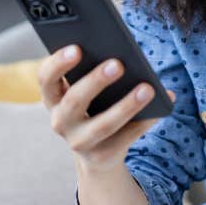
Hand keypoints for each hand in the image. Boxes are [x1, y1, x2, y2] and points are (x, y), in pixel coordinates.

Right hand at [37, 45, 174, 170]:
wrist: (97, 151)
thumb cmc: (94, 106)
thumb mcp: (86, 90)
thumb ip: (93, 71)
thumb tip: (124, 56)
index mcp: (53, 97)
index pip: (46, 79)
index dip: (58, 63)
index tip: (77, 48)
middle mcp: (60, 121)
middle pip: (74, 101)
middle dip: (96, 81)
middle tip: (118, 64)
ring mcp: (79, 142)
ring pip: (103, 124)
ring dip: (126, 106)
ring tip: (147, 88)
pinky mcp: (101, 156)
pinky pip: (126, 137)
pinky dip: (144, 121)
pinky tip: (159, 106)